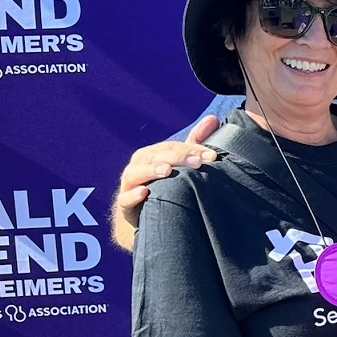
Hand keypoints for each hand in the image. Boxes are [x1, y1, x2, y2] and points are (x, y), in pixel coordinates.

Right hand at [114, 116, 220, 240]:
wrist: (146, 216)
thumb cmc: (165, 185)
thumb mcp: (180, 164)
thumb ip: (194, 143)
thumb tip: (212, 119)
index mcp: (152, 154)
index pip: (172, 147)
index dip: (192, 149)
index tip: (212, 157)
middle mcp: (139, 165)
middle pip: (156, 156)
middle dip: (178, 158)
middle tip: (198, 162)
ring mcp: (130, 184)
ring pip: (137, 173)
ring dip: (152, 170)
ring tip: (167, 170)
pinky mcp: (124, 204)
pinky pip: (125, 198)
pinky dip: (133, 195)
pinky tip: (145, 192)